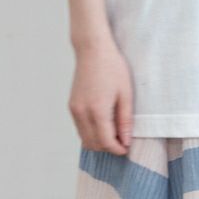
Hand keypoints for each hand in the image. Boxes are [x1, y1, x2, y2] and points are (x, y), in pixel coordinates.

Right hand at [68, 38, 133, 153]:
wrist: (92, 49)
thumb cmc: (112, 68)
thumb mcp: (125, 95)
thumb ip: (125, 121)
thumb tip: (125, 142)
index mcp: (97, 110)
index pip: (106, 142)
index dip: (118, 149)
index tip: (127, 148)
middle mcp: (82, 113)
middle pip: (94, 145)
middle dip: (108, 148)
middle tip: (122, 141)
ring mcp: (74, 110)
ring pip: (85, 140)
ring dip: (99, 142)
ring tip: (114, 132)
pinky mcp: (72, 106)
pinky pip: (80, 129)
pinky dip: (91, 133)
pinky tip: (104, 125)